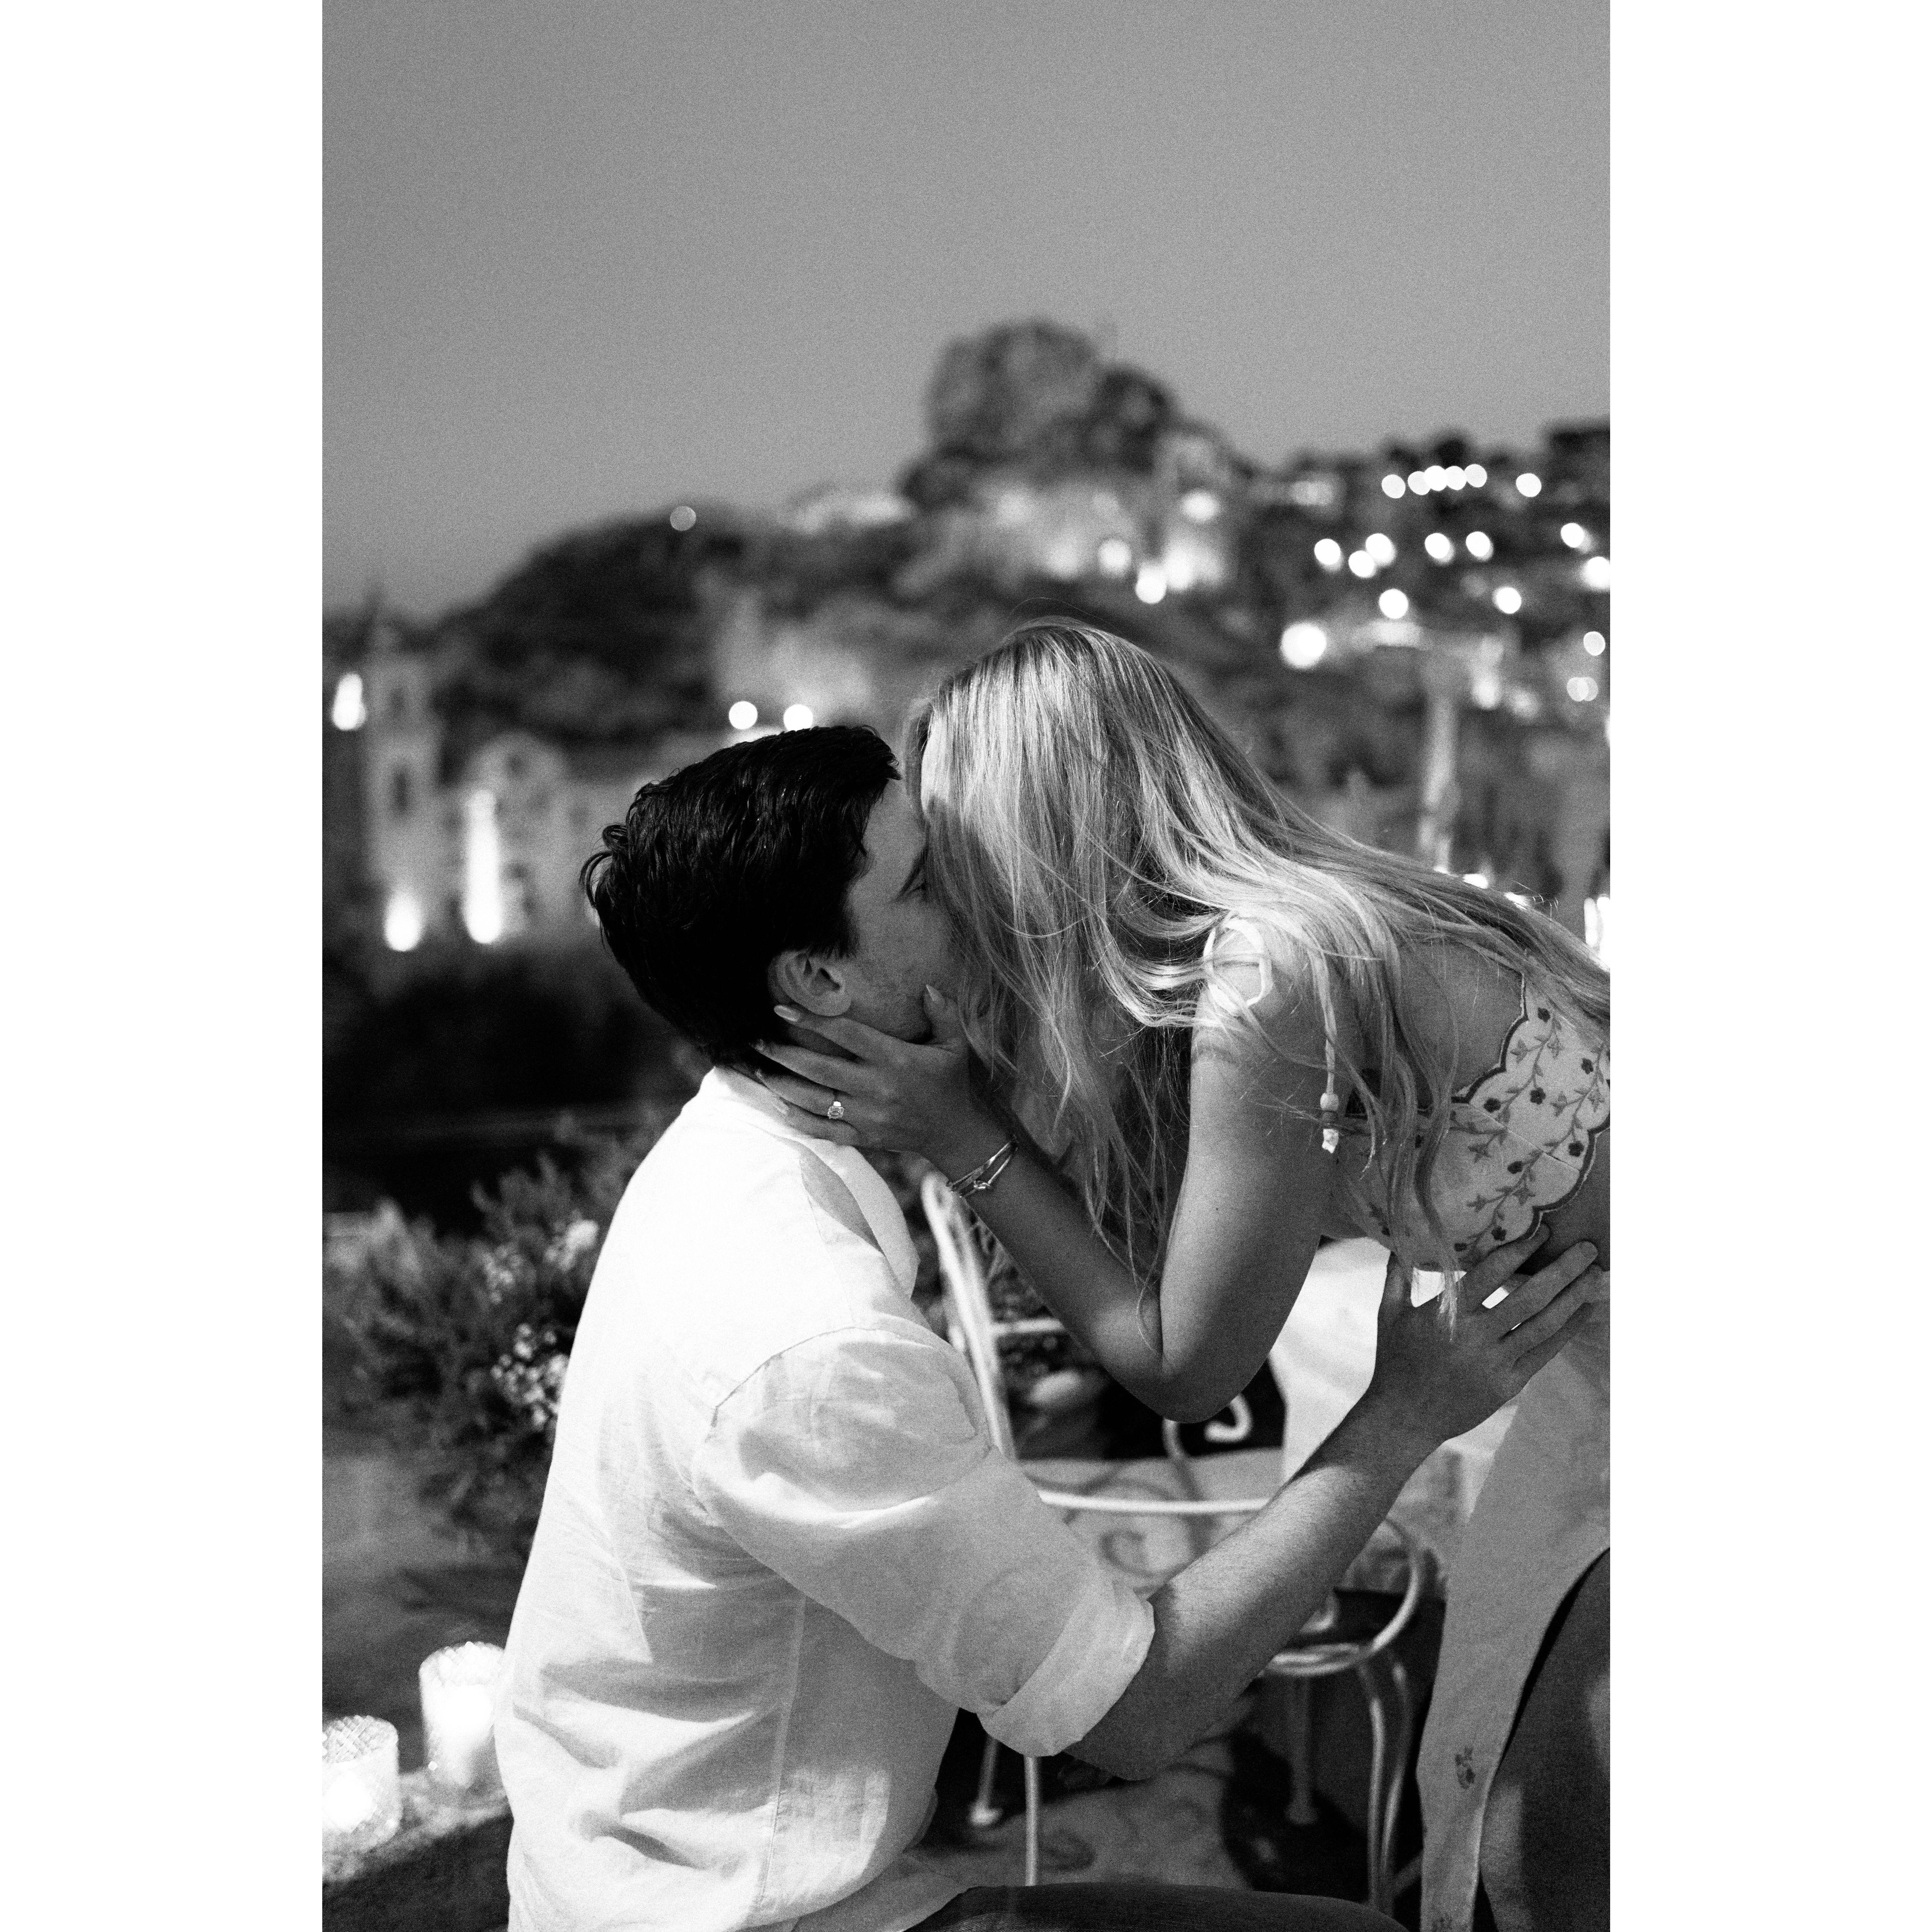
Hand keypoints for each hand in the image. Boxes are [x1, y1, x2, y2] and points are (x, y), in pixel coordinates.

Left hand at [754, 987, 1004, 1174]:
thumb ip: (943, 1013)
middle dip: (783, 1053)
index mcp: (895, 1060)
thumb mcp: (955, 1045)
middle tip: (755, 1039)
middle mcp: (877, 1087)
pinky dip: (799, 1120)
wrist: (955, 1133)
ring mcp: (868, 1115)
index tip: (782, 1009)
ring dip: (782, 1085)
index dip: (812, 1021)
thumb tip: (926, 987)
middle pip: (820, 1068)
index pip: (846, 1035)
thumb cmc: (950, 1082)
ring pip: (815, 1100)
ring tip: (758, 1069)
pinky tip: (778, 1105)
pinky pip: (825, 1130)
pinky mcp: (865, 1137)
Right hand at [1366, 1232, 1606, 1450]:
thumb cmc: (1394, 1361)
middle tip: (1588, 1248)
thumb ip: (1397, 1274)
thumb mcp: (1388, 1314)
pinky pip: (1545, 1352)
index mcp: (1447, 1315)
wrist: (1404, 1418)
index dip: (1520, 1250)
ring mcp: (1496, 1363)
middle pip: (1530, 1298)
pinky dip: (1568, 1329)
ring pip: (1545, 1325)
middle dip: (1563, 1271)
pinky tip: (1584, 1311)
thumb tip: (1399, 1237)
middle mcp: (1476, 1337)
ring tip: (1597, 1276)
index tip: (1543, 1232)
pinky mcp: (1509, 1384)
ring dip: (1575, 1298)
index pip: (1491, 1274)